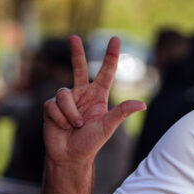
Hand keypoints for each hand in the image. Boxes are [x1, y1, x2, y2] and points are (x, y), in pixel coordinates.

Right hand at [43, 36, 145, 164]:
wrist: (70, 155)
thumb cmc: (91, 142)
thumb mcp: (108, 127)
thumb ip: (121, 113)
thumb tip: (142, 104)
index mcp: (99, 96)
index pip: (106, 72)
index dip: (111, 56)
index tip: (115, 39)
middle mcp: (82, 94)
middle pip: (78, 68)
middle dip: (76, 52)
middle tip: (74, 37)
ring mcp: (66, 99)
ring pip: (64, 94)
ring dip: (70, 114)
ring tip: (75, 126)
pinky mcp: (50, 106)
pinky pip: (53, 105)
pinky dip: (60, 118)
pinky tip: (62, 127)